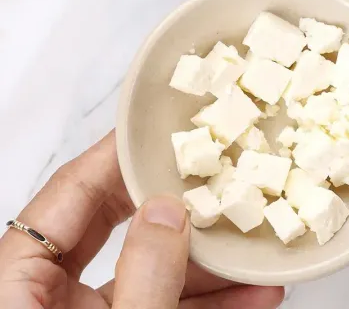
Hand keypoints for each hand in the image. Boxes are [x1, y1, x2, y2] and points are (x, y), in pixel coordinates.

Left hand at [0, 132, 284, 308]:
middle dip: (177, 200)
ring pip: (148, 267)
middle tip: (218, 173)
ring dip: (209, 261)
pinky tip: (252, 293)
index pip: (71, 191)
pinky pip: (163, 304)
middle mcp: (44, 293)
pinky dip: (209, 299)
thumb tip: (169, 213)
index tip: (165, 125)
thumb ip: (145, 274)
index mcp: (18, 281)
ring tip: (256, 246)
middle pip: (113, 220)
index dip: (121, 153)